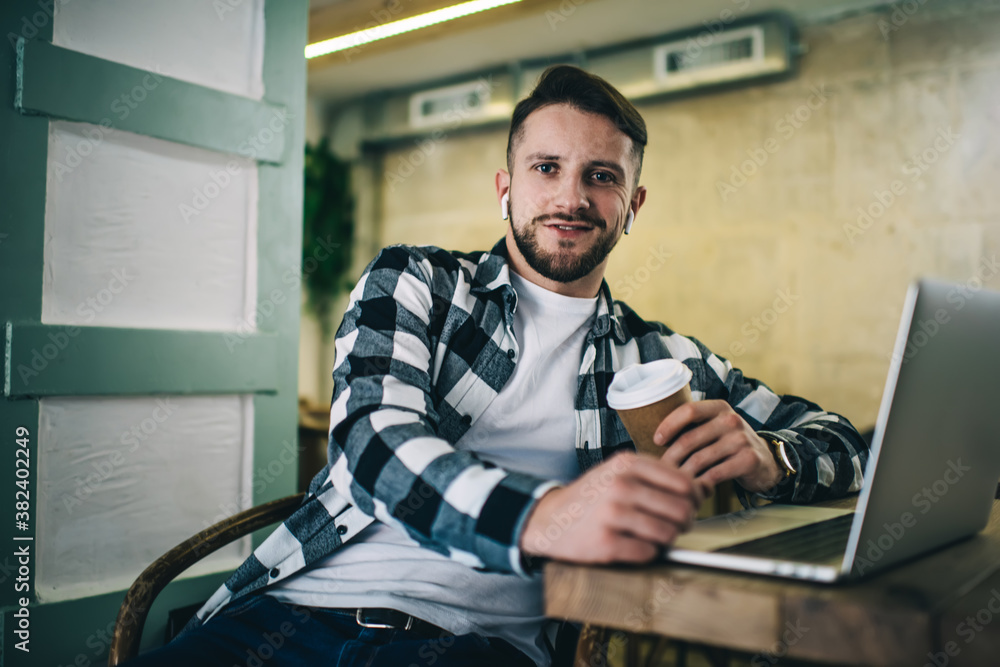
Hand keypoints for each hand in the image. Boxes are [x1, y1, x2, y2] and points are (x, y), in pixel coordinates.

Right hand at [519, 453, 708, 563]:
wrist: (549, 519)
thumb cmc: (592, 496)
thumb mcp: (621, 473)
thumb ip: (661, 477)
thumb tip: (707, 488)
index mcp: (627, 463)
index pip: (684, 483)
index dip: (693, 499)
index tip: (687, 506)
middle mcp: (620, 485)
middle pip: (681, 510)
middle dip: (684, 522)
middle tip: (674, 526)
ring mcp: (611, 514)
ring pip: (668, 533)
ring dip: (667, 540)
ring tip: (654, 536)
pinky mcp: (605, 543)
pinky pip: (648, 553)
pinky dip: (648, 553)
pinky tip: (635, 545)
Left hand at [653, 400, 783, 492]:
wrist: (766, 461)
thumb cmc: (730, 445)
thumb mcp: (715, 427)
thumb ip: (693, 427)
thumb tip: (653, 438)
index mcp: (719, 407)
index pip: (688, 410)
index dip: (669, 425)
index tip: (656, 440)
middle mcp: (731, 419)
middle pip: (690, 439)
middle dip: (670, 458)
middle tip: (659, 471)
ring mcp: (741, 439)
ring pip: (700, 459)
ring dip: (682, 474)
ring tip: (672, 483)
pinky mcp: (748, 460)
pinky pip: (715, 474)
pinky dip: (700, 484)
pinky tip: (694, 489)